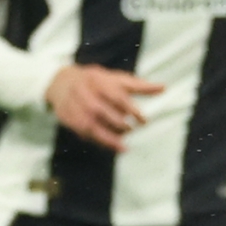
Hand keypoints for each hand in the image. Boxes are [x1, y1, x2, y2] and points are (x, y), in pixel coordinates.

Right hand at [47, 64, 161, 150]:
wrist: (61, 82)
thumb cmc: (96, 81)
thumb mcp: (116, 79)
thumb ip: (139, 86)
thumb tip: (164, 87)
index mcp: (99, 80)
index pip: (117, 96)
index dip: (132, 110)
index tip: (143, 121)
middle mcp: (85, 93)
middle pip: (102, 111)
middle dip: (119, 123)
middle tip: (131, 130)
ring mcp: (74, 106)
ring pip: (91, 125)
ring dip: (108, 138)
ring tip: (123, 147)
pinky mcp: (68, 118)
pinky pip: (83, 132)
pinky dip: (97, 141)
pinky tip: (111, 146)